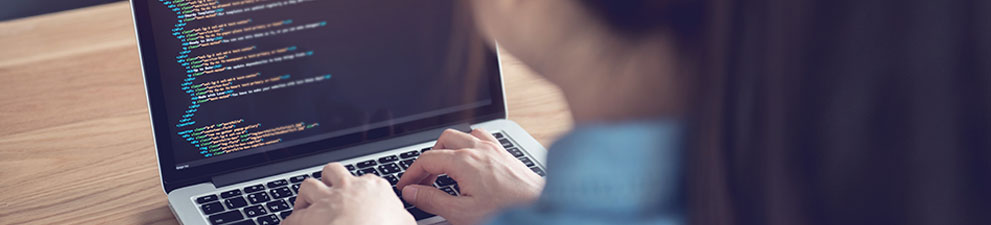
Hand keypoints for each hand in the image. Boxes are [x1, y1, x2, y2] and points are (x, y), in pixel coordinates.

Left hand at [282, 163, 415, 224]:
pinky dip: (292, 223)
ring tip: (308, 210)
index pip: (366, 180)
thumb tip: (404, 221)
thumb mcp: (405, 223)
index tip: (361, 201)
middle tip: (331, 195)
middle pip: (333, 171)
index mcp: (374, 188)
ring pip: (309, 186)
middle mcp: (347, 188)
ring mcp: (325, 200)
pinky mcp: (305, 218)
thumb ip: (401, 218)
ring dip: (307, 198)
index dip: (361, 190)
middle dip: (330, 181)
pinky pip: (292, 218)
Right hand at [396, 128, 544, 224]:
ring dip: (448, 148)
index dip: (411, 174)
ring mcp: (494, 148)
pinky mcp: (506, 153)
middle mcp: (479, 148)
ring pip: (463, 135)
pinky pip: (482, 138)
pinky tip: (470, 160)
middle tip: (423, 181)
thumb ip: (432, 200)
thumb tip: (411, 192)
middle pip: (442, 141)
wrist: (542, 207)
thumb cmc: (505, 210)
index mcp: (464, 161)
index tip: (405, 187)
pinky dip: (469, 145)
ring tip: (443, 169)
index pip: (427, 159)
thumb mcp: (461, 212)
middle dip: (428, 159)